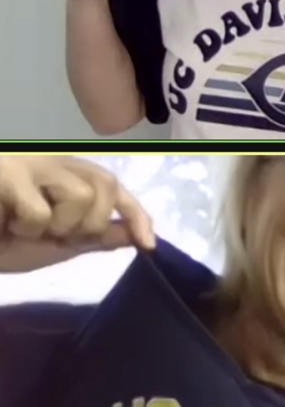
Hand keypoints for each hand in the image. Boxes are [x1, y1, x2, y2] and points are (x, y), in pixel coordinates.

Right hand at [0, 157, 154, 273]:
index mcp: (65, 175)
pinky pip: (40, 211)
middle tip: (52, 234)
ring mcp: (27, 163)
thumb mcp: (54, 245)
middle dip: (87, 224)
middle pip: (104, 187)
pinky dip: (26, 229)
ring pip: (79, 197)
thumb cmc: (2, 242)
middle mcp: (51, 162)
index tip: (148, 244)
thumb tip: (134, 235)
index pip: (112, 185)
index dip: (135, 212)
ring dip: (56, 226)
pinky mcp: (6, 174)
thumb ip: (92, 237)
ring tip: (22, 226)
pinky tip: (4, 224)